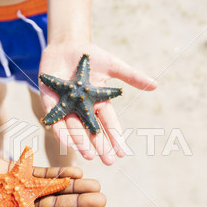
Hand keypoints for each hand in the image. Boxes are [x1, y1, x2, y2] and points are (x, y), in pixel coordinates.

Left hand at [39, 43, 157, 165]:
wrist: (66, 46)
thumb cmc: (91, 56)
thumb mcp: (113, 66)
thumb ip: (132, 76)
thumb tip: (156, 86)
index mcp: (99, 103)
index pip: (109, 124)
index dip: (115, 137)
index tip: (122, 153)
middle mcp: (84, 109)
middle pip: (93, 131)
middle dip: (100, 145)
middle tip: (108, 161)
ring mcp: (68, 108)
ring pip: (75, 129)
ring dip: (82, 142)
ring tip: (89, 155)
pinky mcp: (51, 104)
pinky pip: (56, 121)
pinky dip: (61, 131)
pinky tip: (67, 142)